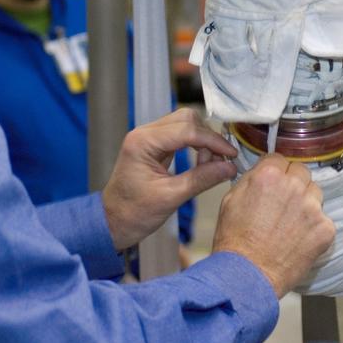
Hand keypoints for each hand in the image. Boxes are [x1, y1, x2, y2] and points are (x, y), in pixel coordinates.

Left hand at [101, 108, 237, 249]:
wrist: (112, 223)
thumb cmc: (134, 214)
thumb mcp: (171, 198)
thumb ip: (202, 179)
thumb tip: (230, 168)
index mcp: (143, 142)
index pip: (186, 131)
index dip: (212, 141)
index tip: (231, 154)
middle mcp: (144, 134)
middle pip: (186, 119)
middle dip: (207, 138)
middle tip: (220, 161)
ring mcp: (148, 138)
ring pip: (184, 125)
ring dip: (202, 141)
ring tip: (209, 166)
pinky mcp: (153, 146)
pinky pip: (179, 136)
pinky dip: (194, 145)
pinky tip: (201, 162)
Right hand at [211, 154, 335, 297]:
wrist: (247, 276)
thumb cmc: (234, 240)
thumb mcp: (231, 199)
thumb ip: (252, 179)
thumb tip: (264, 171)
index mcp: (269, 175)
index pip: (280, 159)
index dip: (275, 172)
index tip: (273, 183)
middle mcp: (294, 186)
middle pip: (301, 172)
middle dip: (293, 184)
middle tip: (282, 204)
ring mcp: (312, 207)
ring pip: (315, 193)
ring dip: (305, 203)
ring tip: (290, 224)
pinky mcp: (325, 229)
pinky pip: (323, 219)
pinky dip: (314, 228)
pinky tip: (299, 240)